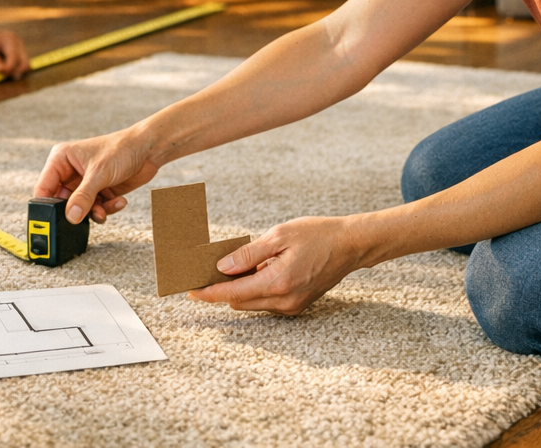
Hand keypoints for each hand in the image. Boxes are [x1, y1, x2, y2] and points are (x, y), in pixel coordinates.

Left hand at [0, 27, 28, 78]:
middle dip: (13, 73)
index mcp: (9, 39)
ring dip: (14, 73)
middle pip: (24, 64)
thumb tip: (1, 70)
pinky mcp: (20, 56)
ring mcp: (21, 50)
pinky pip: (21, 68)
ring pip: (25, 67)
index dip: (8, 69)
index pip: (14, 57)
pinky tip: (3, 72)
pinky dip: (13, 72)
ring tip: (0, 74)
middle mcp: (18, 44)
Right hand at [33, 128, 159, 224]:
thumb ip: (83, 197)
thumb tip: (70, 217)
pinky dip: (106, 209)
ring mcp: (84, 182)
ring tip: (105, 208)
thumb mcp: (99, 173)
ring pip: (79, 208)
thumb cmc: (121, 149)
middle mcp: (70, 171)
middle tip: (85, 216)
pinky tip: (118, 201)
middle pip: (61, 202)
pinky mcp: (98, 191)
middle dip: (75, 211)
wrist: (148, 149)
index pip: (44, 187)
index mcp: (61, 159)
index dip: (46, 206)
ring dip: (93, 212)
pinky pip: (95, 209)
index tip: (52, 222)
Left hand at [189, 215, 361, 314]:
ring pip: (253, 302)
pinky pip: (267, 301)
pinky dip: (255, 288)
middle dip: (221, 289)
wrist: (350, 244)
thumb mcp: (279, 236)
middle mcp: (284, 301)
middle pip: (240, 302)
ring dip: (239, 288)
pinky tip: (254, 269)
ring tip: (230, 266)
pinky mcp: (297, 304)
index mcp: (277, 283)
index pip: (233, 294)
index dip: (209, 293)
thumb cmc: (317, 234)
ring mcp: (292, 306)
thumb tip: (222, 267)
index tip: (190, 291)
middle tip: (205, 271)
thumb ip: (249, 254)